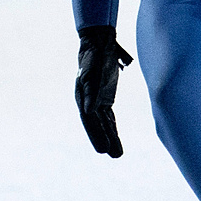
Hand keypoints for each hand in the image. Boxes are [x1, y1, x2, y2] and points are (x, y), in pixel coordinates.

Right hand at [74, 25, 132, 157]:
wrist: (97, 45)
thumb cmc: (94, 58)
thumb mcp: (92, 72)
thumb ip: (92, 91)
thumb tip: (88, 112)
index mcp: (82, 96)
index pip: (89, 120)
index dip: (96, 135)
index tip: (103, 150)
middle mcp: (87, 102)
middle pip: (96, 125)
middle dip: (103, 139)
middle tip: (112, 154)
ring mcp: (96, 101)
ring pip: (104, 123)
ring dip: (110, 137)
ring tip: (118, 154)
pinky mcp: (104, 99)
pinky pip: (109, 118)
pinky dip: (112, 128)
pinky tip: (116, 140)